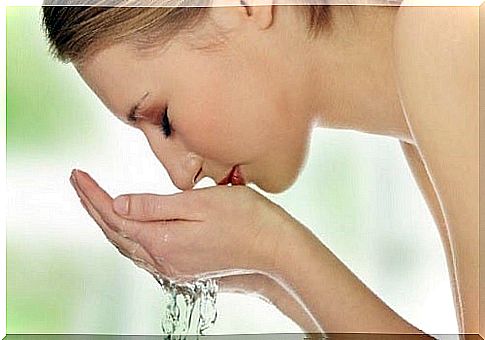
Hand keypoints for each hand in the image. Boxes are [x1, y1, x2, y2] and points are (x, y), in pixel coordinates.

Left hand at [69, 169, 288, 282]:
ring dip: (107, 222)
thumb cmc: (245, 220)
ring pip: (128, 244)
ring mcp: (175, 267)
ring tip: (94, 201)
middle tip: (78, 182)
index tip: (77, 174)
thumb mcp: (199, 204)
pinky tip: (127, 227)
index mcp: (163, 241)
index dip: (92, 195)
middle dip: (93, 207)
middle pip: (115, 233)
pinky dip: (127, 235)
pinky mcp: (186, 267)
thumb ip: (155, 206)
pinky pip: (144, 252)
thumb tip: (118, 204)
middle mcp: (163, 260)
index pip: (114, 216)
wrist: (276, 251)